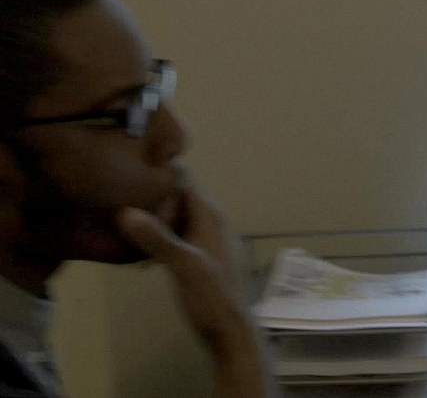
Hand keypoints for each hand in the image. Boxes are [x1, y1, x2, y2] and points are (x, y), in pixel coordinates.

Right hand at [117, 186, 272, 397]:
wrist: (231, 332)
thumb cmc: (212, 298)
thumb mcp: (183, 267)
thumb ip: (158, 240)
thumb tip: (126, 211)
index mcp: (212, 217)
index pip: (185, 179)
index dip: (160, 173)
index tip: (130, 171)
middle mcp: (213, 222)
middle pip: (180, 196)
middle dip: (154, 195)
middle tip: (118, 195)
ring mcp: (210, 239)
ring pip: (179, 216)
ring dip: (156, 218)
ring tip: (122, 218)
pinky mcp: (203, 256)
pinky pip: (180, 235)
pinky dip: (162, 236)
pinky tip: (142, 249)